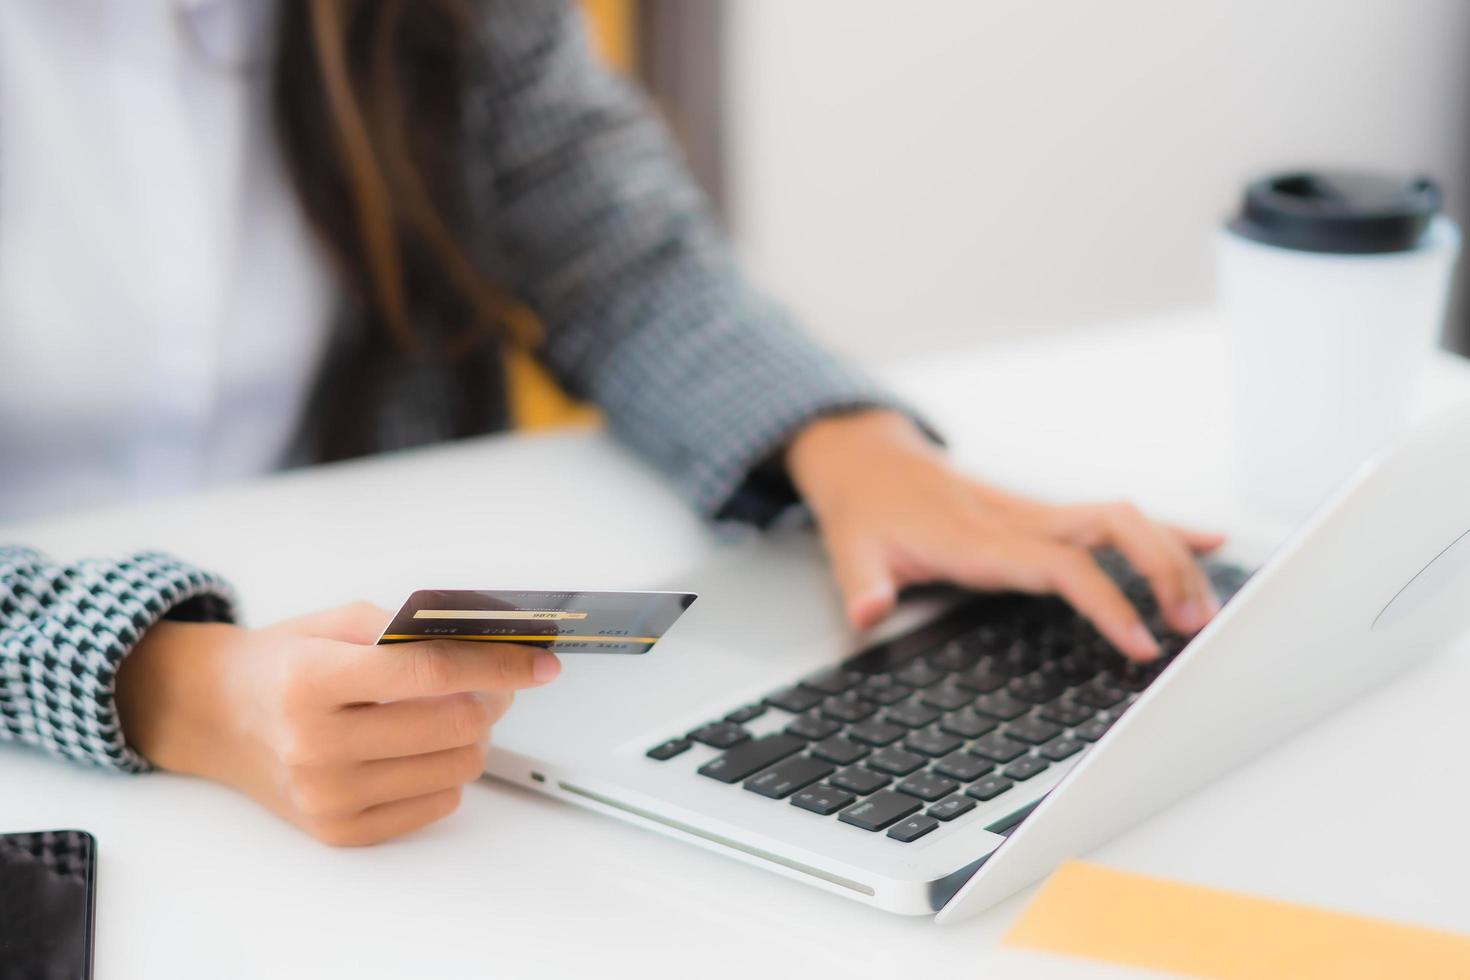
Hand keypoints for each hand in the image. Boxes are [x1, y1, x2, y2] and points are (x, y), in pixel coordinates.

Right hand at [116, 603, 560, 844]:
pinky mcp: (337, 831)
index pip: (431, 673)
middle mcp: (314, 745)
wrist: (214, 715)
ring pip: (455, 768)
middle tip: (493, 683)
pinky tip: (422, 749)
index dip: (498, 666)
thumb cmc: (283, 663)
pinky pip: (436, 804)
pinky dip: (446, 773)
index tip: (541, 663)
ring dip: (473, 737)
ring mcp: (325, 795)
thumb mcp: (336, 623)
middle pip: (453, 726)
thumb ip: (408, 630)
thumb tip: (492, 641)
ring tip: (452, 713)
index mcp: (312, 681)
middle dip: (491, 699)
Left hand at [785, 411, 1224, 660]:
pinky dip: (1160, 530)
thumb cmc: (865, 510)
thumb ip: (861, 583)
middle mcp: (1016, 519)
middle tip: (1193, 627)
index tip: (1142, 642)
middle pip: (1110, 528)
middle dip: (1161, 570)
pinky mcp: (1042, 513)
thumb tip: (868, 612)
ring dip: (1170, 556)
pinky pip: (1111, 517)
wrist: (867, 461)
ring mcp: (1033, 512)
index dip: (1106, 600)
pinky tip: (1207, 543)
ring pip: (1120, 519)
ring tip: (1204, 610)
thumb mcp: (849, 549)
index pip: (1059, 566)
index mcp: (977, 537)